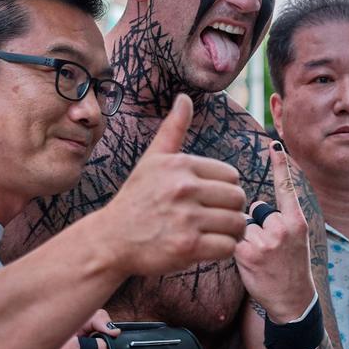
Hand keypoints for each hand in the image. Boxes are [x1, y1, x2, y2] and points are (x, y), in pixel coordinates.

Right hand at [102, 94, 246, 276]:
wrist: (111, 239)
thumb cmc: (136, 198)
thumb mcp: (152, 160)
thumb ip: (173, 129)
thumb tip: (184, 98)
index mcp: (180, 165)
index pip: (231, 175)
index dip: (225, 189)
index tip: (211, 199)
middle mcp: (184, 188)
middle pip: (238, 198)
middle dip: (232, 210)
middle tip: (218, 218)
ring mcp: (186, 218)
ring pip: (236, 223)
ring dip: (232, 232)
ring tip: (218, 233)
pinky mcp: (187, 247)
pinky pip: (227, 246)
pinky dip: (224, 249)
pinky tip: (210, 247)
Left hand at [234, 141, 315, 323]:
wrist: (292, 300)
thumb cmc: (290, 267)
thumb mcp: (296, 239)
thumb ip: (280, 219)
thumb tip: (254, 203)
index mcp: (297, 221)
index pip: (286, 188)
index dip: (281, 166)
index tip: (275, 144)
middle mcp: (283, 227)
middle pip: (255, 209)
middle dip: (255, 225)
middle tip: (269, 250)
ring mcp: (266, 240)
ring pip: (242, 225)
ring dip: (245, 238)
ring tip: (260, 259)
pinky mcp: (248, 252)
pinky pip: (233, 239)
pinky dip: (237, 249)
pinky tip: (251, 264)